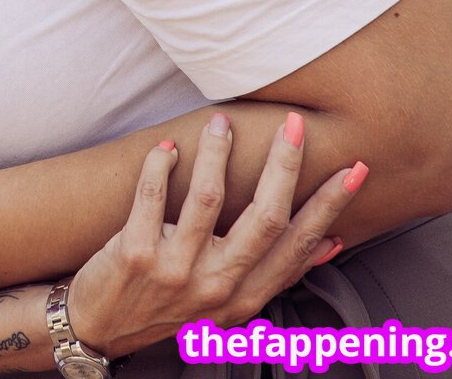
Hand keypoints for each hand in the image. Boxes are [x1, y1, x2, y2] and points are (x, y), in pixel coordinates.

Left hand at [65, 111, 362, 357]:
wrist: (98, 328)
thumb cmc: (163, 307)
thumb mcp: (228, 303)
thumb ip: (274, 273)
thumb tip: (330, 243)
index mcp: (245, 297)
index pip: (298, 246)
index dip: (328, 207)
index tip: (353, 172)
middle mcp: (217, 286)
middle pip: (265, 218)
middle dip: (285, 166)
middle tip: (295, 125)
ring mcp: (176, 270)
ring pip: (208, 199)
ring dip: (218, 153)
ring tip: (222, 123)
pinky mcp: (135, 252)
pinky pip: (152, 195)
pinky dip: (160, 165)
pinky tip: (168, 147)